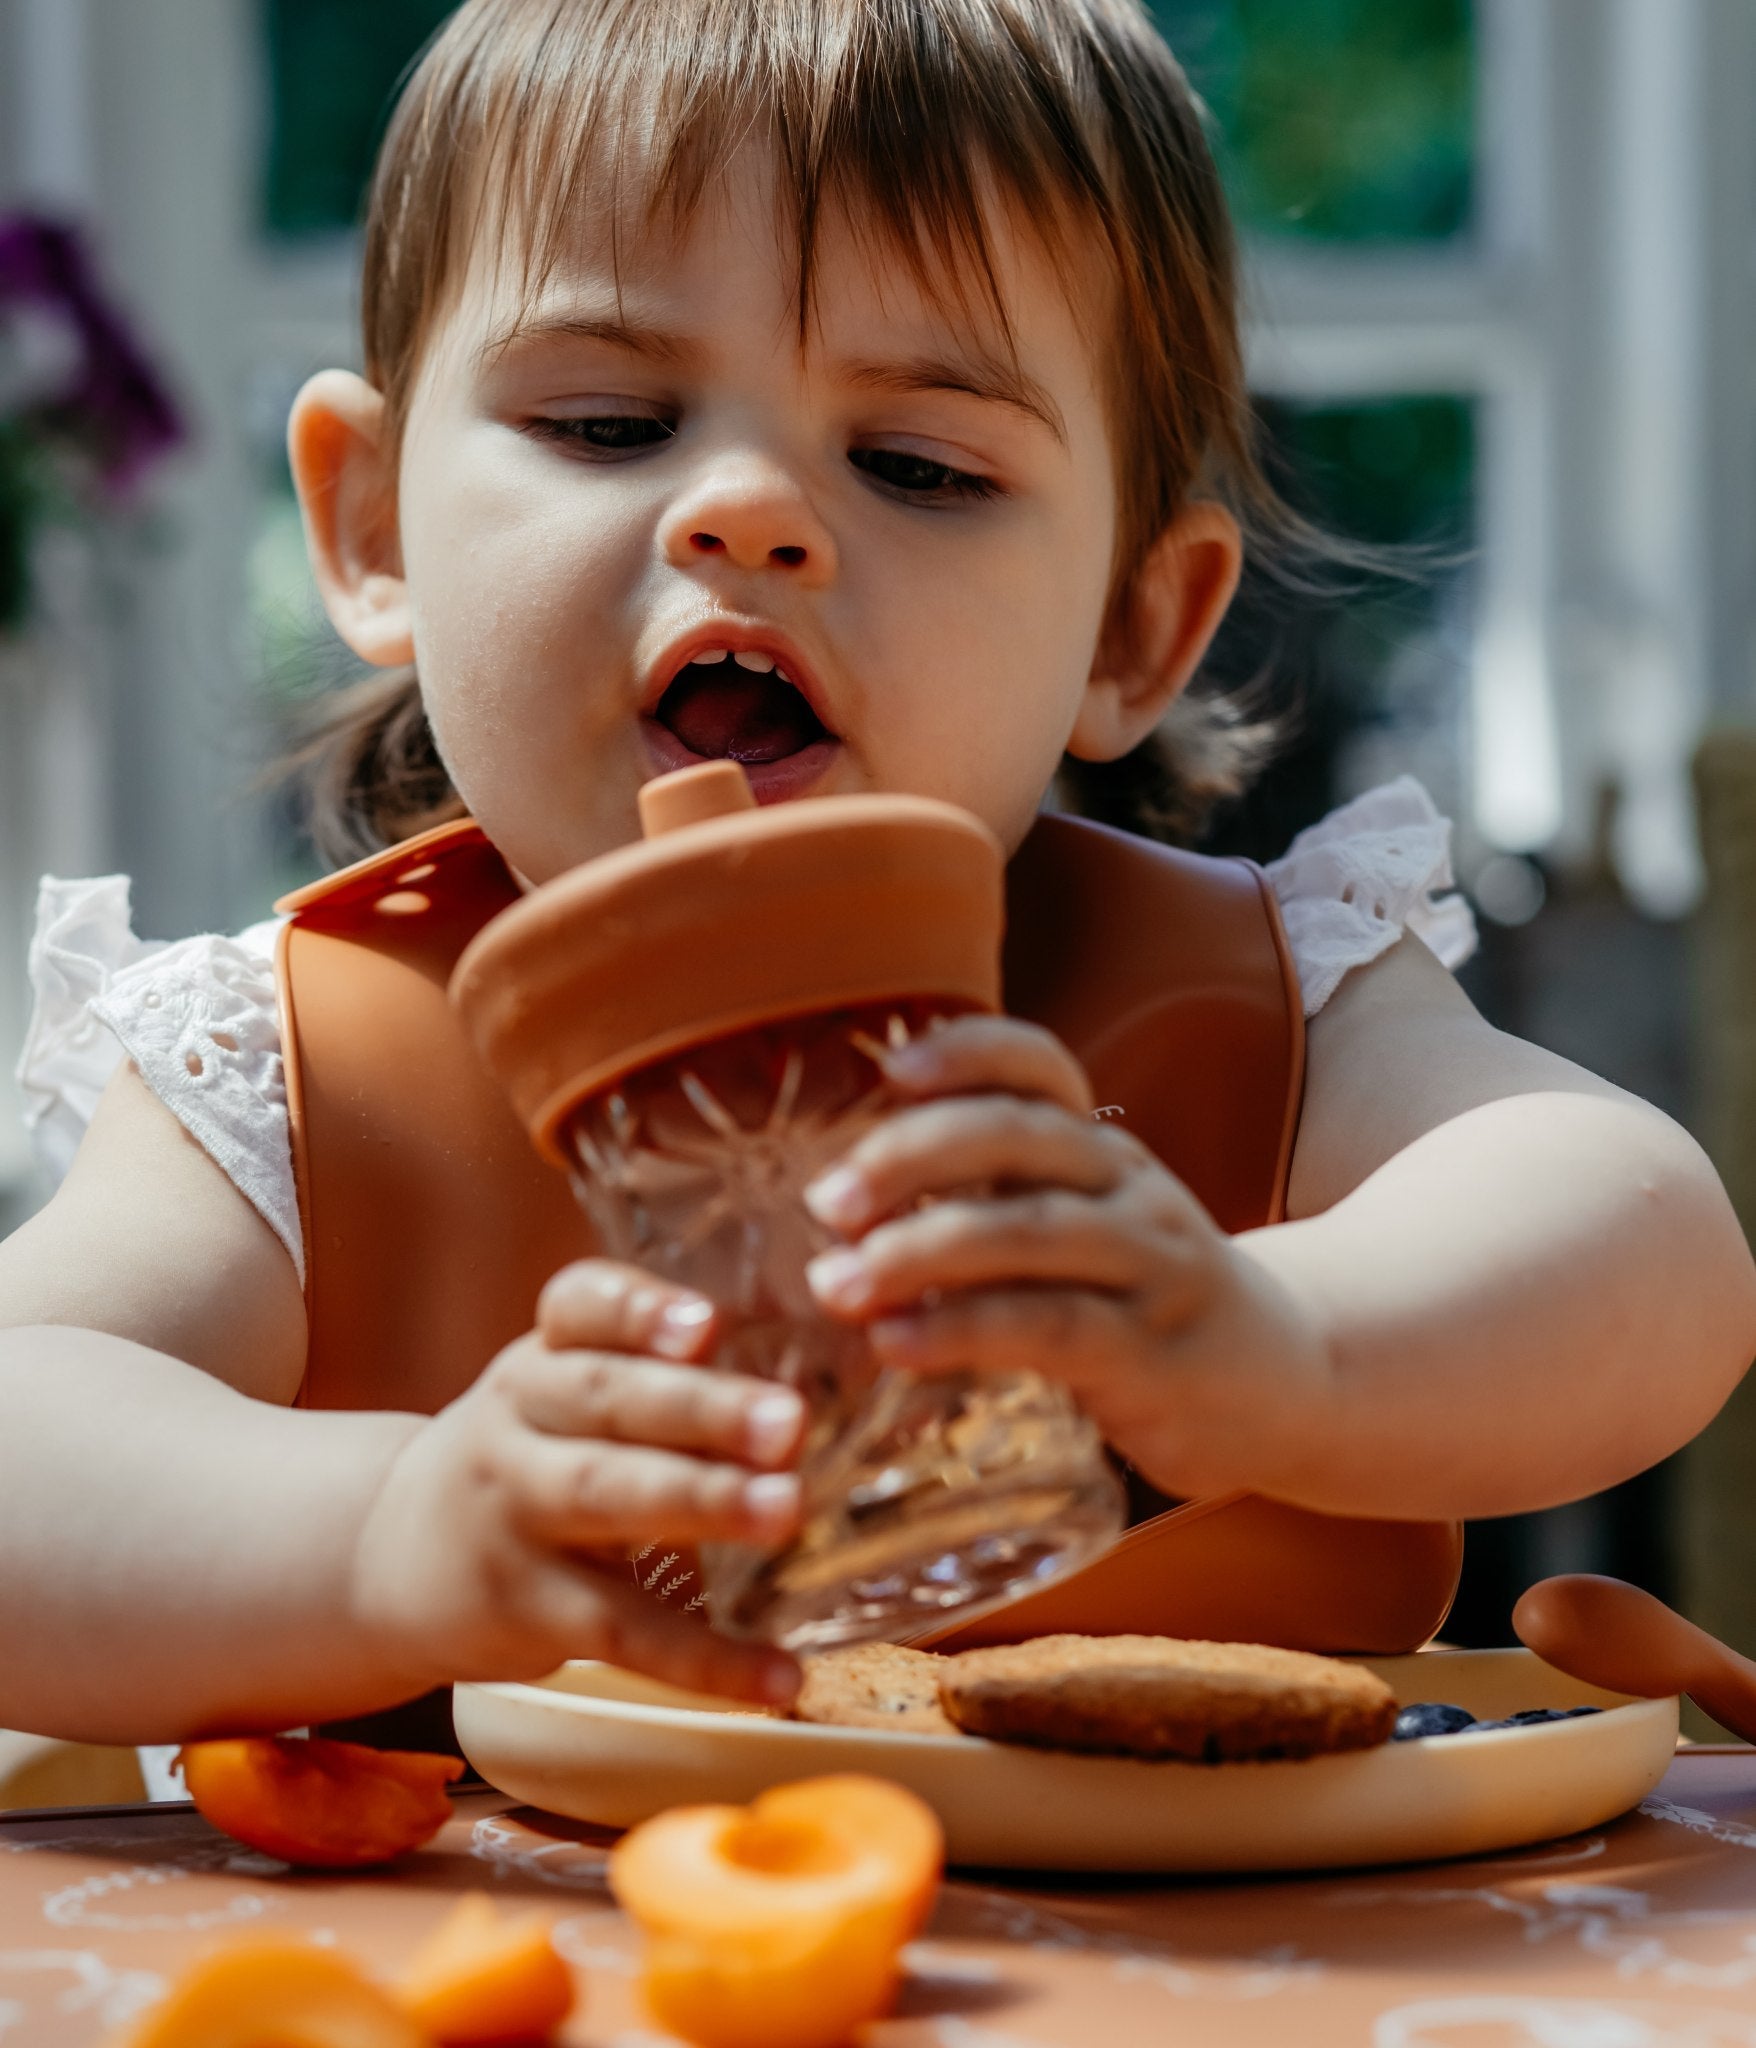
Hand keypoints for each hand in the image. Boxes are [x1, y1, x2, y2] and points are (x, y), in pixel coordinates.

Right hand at [349, 1261, 804, 1706]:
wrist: (389, 1556)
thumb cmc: (522, 1458)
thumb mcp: (556, 1394)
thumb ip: (652, 1375)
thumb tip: (800, 1384)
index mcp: (540, 1357)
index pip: (580, 1308)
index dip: (640, 1309)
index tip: (708, 1322)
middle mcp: (517, 1422)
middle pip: (608, 1400)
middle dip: (702, 1408)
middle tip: (788, 1422)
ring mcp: (513, 1514)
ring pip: (608, 1498)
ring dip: (702, 1503)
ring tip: (787, 1510)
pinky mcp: (525, 1608)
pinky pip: (621, 1631)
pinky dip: (705, 1658)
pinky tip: (779, 1677)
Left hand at [800, 1014, 1330, 1500]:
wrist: (1290, 1384)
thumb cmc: (1146, 1305)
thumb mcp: (1087, 1234)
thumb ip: (997, 1207)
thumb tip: (846, 1206)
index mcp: (1102, 1149)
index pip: (1041, 1065)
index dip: (968, 1051)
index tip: (889, 1067)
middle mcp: (1130, 1188)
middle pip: (1020, 1137)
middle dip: (912, 1158)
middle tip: (827, 1200)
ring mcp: (1150, 1266)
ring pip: (1027, 1233)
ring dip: (918, 1254)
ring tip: (835, 1282)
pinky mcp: (1153, 1351)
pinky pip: (1049, 1325)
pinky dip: (963, 1329)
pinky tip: (897, 1342)